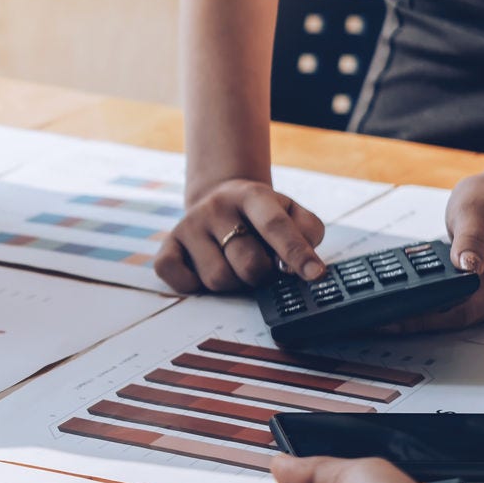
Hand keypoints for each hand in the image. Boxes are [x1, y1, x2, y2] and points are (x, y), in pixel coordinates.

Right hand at [154, 179, 325, 292]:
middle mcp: (215, 208)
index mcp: (251, 196)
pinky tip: (205, 271)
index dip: (297, 254)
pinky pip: (181, 282)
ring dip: (233, 283)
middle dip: (262, 275)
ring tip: (235, 266)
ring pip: (218, 280)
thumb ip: (307, 232)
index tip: (315, 275)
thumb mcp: (291, 210)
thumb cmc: (261, 215)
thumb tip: (300, 263)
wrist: (218, 198)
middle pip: (248, 264)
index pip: (275, 227)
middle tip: (262, 268)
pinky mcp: (168, 246)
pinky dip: (196, 286)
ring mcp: (188, 226)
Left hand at [387, 165, 483, 332]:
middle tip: (376, 319)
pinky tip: (408, 303)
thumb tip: (467, 266)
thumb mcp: (476, 210)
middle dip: (417, 320)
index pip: (466, 307)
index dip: (426, 317)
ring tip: (385, 313)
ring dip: (423, 315)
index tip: (393, 317)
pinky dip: (435, 305)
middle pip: (459, 318)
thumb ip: (471, 239)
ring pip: (458, 316)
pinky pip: (460, 306)